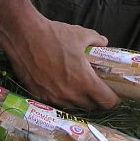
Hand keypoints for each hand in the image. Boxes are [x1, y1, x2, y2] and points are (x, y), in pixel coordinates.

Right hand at [0, 12, 120, 110]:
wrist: (24, 36)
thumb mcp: (80, 34)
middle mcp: (69, 93)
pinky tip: (60, 86)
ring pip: (72, 106)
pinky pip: (55, 102)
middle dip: (97, 99)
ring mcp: (53, 96)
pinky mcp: (38, 95)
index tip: (115, 94)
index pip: (106, 101)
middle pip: (90, 106)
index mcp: (84, 80)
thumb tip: (104, 42)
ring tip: (79, 87)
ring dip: (78, 100)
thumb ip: (96, 40)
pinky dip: (61, 97)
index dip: (113, 99)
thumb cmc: (54, 35)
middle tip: (98, 89)